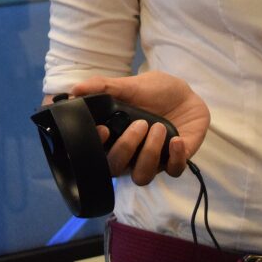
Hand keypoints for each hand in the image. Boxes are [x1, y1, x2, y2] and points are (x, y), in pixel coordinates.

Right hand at [68, 71, 209, 185]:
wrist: (186, 94)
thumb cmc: (155, 91)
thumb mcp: (130, 85)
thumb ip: (104, 87)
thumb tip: (75, 89)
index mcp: (114, 136)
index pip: (96, 153)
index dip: (95, 148)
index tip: (104, 129)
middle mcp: (130, 153)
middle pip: (116, 168)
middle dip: (126, 147)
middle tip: (140, 124)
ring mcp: (152, 160)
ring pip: (142, 176)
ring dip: (149, 154)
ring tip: (160, 128)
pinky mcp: (175, 161)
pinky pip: (173, 171)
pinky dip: (175, 157)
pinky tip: (176, 140)